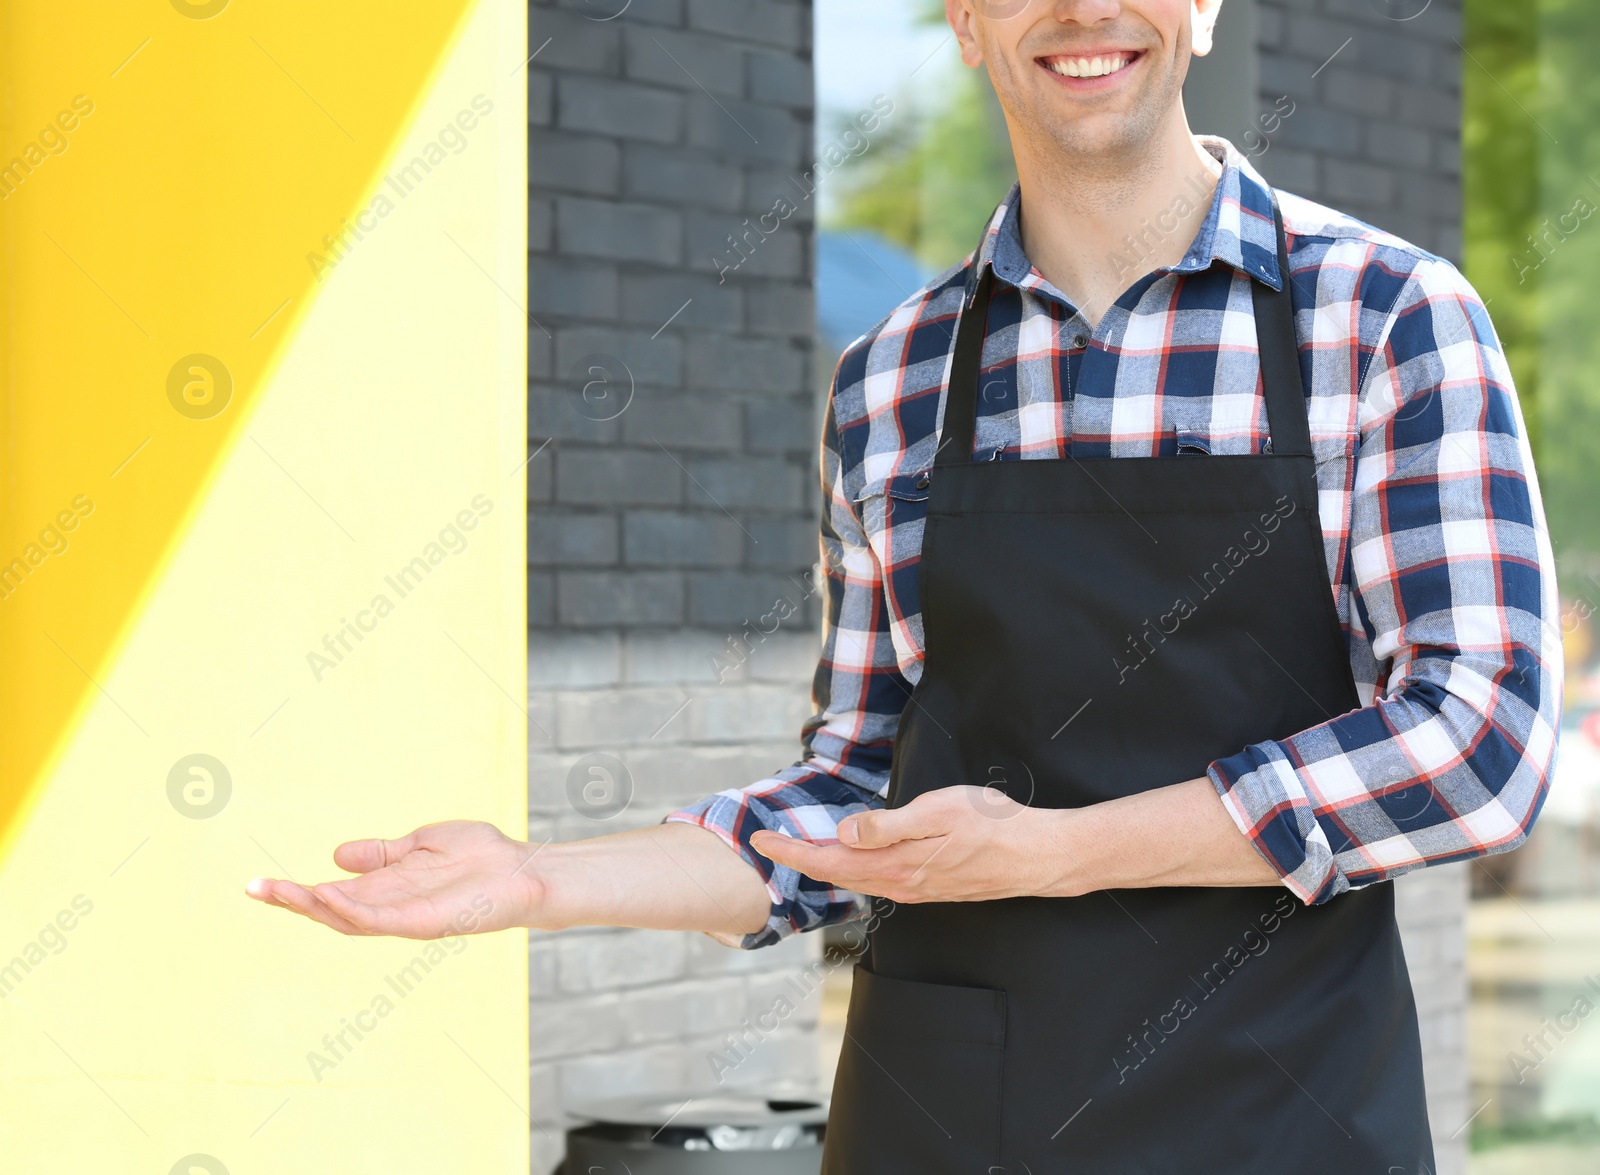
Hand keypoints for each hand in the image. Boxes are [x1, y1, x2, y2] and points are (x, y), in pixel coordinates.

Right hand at [245, 820, 543, 938]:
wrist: (524, 870)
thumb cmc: (482, 856)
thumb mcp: (422, 844)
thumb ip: (383, 853)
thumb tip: (336, 855)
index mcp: (388, 889)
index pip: (333, 894)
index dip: (297, 892)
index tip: (259, 884)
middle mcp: (391, 908)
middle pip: (330, 911)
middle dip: (291, 901)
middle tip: (251, 889)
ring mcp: (405, 918)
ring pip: (347, 919)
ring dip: (310, 905)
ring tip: (275, 891)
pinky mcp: (424, 922)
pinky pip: (379, 920)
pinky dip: (350, 909)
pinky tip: (325, 894)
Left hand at [749, 785, 1070, 903]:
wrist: (1038, 856)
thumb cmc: (993, 825)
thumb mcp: (938, 812)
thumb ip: (887, 826)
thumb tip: (842, 835)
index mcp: (896, 865)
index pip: (829, 862)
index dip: (791, 852)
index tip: (760, 840)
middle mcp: (901, 884)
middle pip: (837, 875)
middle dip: (799, 860)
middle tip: (768, 843)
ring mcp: (917, 889)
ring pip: (858, 881)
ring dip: (825, 867)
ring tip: (800, 850)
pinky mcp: (931, 886)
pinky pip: (880, 882)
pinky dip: (854, 871)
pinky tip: (852, 859)